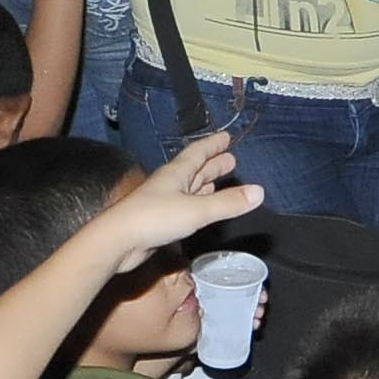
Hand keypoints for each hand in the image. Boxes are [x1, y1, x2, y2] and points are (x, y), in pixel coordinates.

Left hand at [97, 131, 262, 263]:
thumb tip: (260, 191)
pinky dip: (197, 202)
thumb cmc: (155, 218)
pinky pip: (184, 205)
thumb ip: (228, 203)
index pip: (198, 153)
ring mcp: (163, 202)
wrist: (118, 241)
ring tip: (218, 180)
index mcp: (177, 173)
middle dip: (212, 163)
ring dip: (205, 183)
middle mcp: (170, 183)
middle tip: (230, 159)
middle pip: (194, 169)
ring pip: (189, 187)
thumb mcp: (197, 209)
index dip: (213, 145)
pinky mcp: (159, 220)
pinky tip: (202, 208)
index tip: (227, 137)